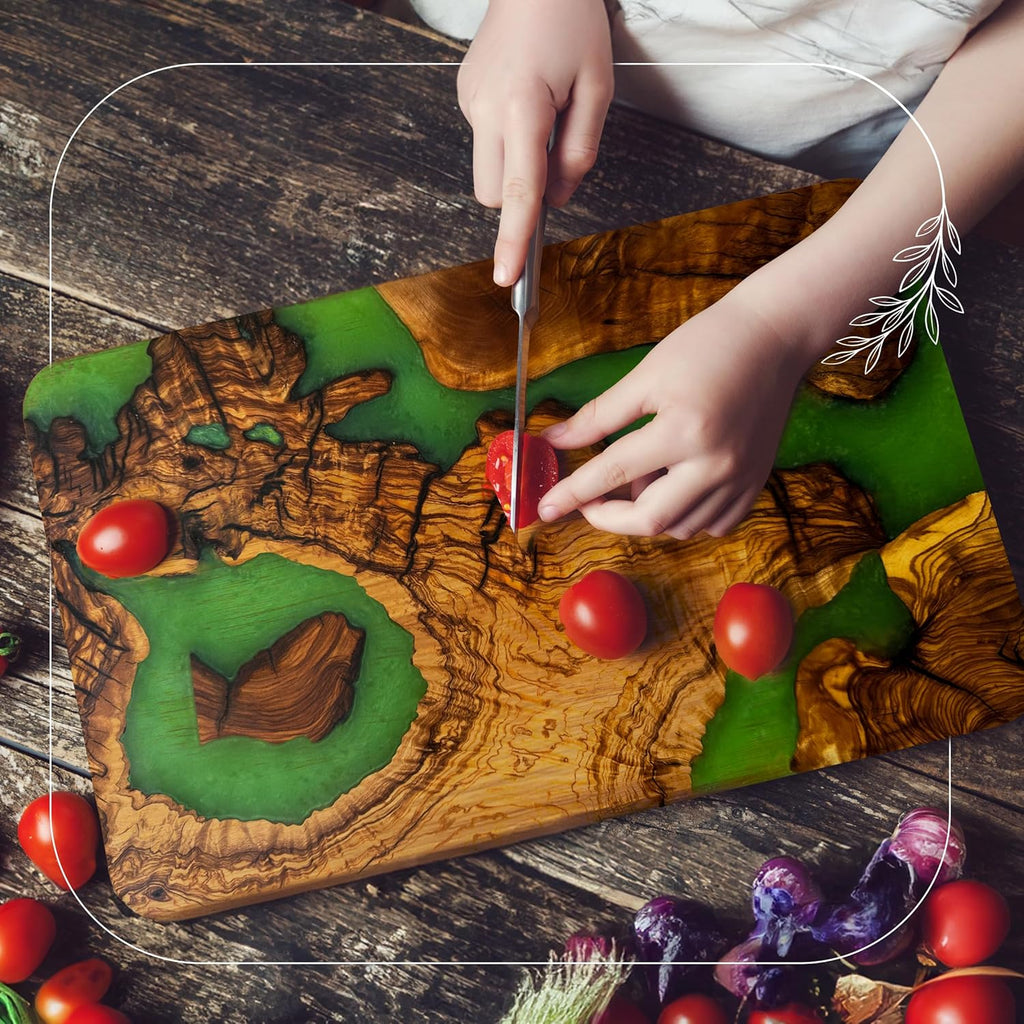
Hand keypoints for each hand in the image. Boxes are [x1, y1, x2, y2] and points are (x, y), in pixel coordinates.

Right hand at [457, 0, 613, 285]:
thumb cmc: (570, 20)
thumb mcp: (597, 87)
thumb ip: (580, 150)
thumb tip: (559, 197)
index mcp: (521, 107)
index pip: (519, 192)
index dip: (514, 239)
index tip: (506, 278)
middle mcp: (484, 109)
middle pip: (495, 192)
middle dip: (522, 195)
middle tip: (556, 153)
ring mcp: (468, 102)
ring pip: (487, 172)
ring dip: (514, 167)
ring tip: (542, 116)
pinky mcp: (464, 96)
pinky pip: (484, 141)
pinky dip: (507, 139)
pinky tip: (526, 99)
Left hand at [536, 290, 810, 538]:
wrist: (775, 337)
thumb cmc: (709, 345)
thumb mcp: (645, 375)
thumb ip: (598, 416)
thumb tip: (555, 441)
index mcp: (685, 431)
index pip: (613, 473)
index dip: (573, 492)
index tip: (545, 506)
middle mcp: (717, 464)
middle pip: (649, 519)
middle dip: (608, 517)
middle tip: (588, 501)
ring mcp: (741, 479)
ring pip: (680, 527)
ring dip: (647, 513)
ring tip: (642, 474)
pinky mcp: (755, 483)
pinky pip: (712, 524)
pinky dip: (684, 517)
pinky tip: (673, 485)